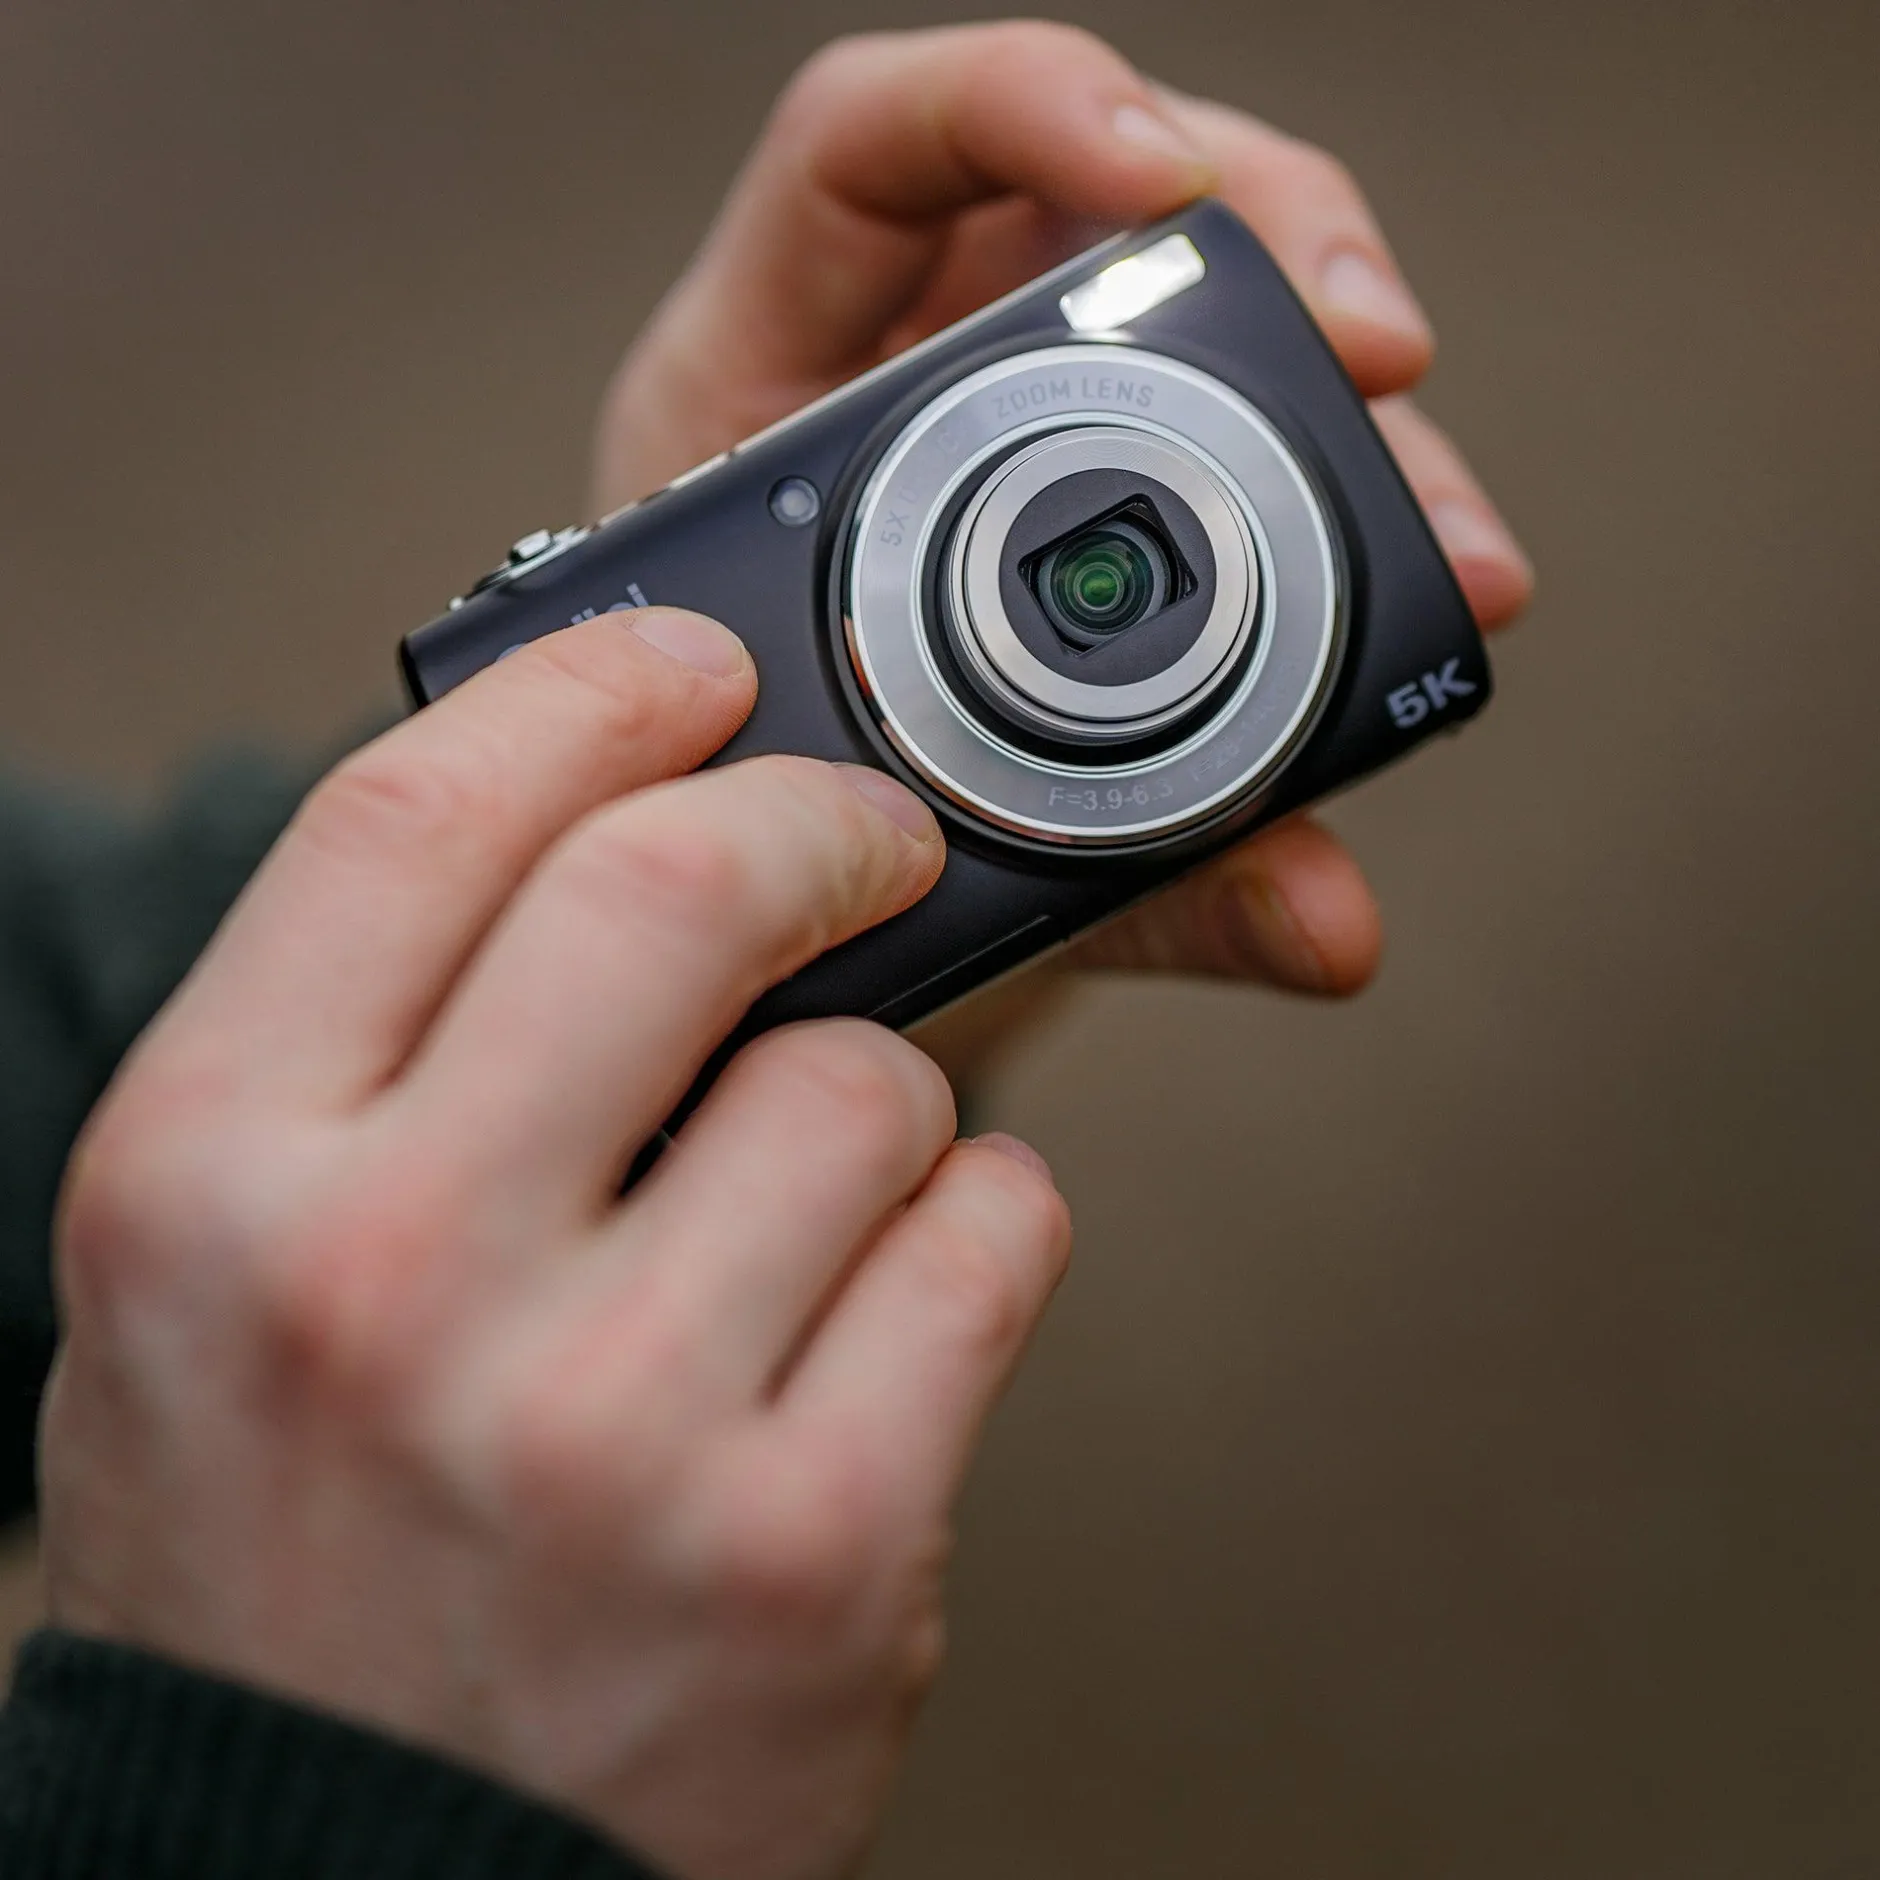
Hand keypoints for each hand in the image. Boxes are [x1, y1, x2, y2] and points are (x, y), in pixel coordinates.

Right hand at [41, 608, 1069, 1879]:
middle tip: (859, 834)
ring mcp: (615, 1427)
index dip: (588, 692)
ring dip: (883, 1094)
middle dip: (815, 820)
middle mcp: (392, 1283)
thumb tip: (610, 832)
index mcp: (206, 1180)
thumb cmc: (296, 1567)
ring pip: (872, 1076)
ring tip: (810, 1199)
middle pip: (679, 885)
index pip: (417, 818)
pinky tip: (892, 1304)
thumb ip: (379, 1055)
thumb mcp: (226, 1282)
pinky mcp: (819, 1548)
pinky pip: (993, 1236)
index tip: (688, 670)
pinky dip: (978, 1228)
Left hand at [595, 22, 1531, 1008]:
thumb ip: (1109, 874)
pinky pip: (1227, 448)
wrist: (789, 885)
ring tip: (1448, 549)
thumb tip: (1328, 922)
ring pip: (1200, 327)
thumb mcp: (903, 832)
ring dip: (1344, 418)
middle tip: (1386, 367)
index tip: (1164, 185)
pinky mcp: (1083, 486)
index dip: (1020, 103)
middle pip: (1101, 213)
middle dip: (1279, 260)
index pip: (869, 147)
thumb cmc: (806, 828)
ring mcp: (1000, 421)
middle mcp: (899, 373)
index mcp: (766, 391)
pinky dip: (1333, 509)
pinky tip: (1415, 575)